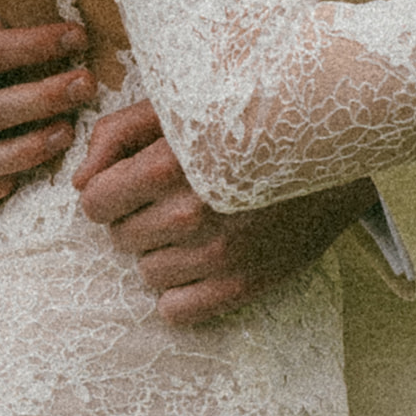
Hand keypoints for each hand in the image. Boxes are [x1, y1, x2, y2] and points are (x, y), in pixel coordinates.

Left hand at [74, 100, 379, 322]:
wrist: (334, 149)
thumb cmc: (247, 119)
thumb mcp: (177, 106)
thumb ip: (116, 134)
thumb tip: (80, 183)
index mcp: (168, 164)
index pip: (95, 204)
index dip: (108, 192)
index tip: (132, 182)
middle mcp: (190, 213)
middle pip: (121, 238)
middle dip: (139, 217)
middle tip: (176, 195)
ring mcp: (219, 253)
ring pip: (147, 273)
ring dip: (163, 251)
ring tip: (198, 222)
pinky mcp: (245, 283)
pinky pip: (176, 310)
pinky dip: (183, 289)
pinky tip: (206, 258)